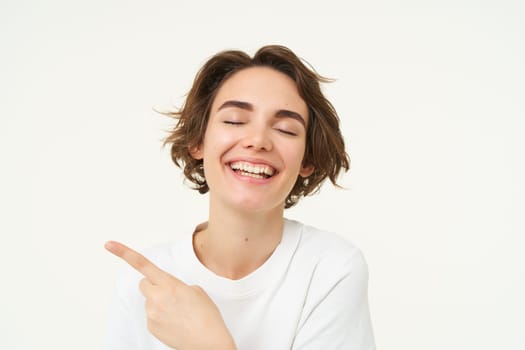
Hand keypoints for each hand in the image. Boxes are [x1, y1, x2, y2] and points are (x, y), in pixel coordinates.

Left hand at [105, 241, 236, 349]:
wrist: (208, 342)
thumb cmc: (207, 316)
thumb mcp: (195, 291)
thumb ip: (177, 286)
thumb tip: (168, 292)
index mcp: (169, 284)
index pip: (143, 264)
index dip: (123, 253)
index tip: (108, 244)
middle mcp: (156, 297)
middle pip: (144, 284)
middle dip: (154, 285)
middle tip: (170, 293)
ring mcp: (151, 313)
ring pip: (150, 301)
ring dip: (160, 303)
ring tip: (179, 313)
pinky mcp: (150, 327)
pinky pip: (152, 315)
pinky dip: (161, 317)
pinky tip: (175, 322)